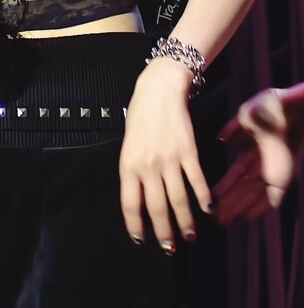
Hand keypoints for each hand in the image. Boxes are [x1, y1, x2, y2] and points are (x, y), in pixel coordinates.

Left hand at [119, 58, 212, 253]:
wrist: (160, 88)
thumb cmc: (141, 114)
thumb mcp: (128, 143)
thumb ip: (134, 170)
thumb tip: (142, 201)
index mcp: (128, 164)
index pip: (130, 204)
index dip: (136, 226)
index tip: (141, 240)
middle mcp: (148, 165)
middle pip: (157, 208)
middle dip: (164, 232)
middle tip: (170, 247)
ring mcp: (169, 159)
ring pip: (178, 200)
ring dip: (186, 222)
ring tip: (190, 235)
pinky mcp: (188, 151)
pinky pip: (197, 180)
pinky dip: (204, 197)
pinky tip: (208, 208)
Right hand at [213, 87, 294, 223]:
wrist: (290, 108)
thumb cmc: (272, 106)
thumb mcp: (247, 115)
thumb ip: (235, 129)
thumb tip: (221, 139)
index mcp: (254, 150)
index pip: (237, 173)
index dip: (225, 186)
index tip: (212, 197)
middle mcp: (263, 164)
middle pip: (243, 188)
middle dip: (230, 203)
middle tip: (216, 218)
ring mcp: (273, 172)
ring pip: (254, 196)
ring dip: (240, 209)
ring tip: (226, 222)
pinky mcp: (283, 177)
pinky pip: (271, 198)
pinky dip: (260, 209)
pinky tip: (248, 219)